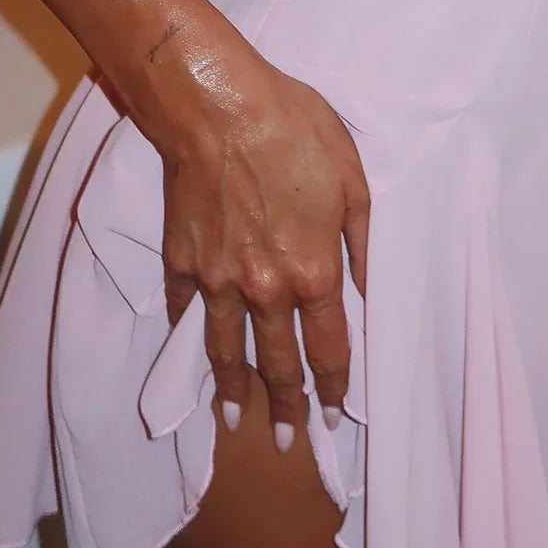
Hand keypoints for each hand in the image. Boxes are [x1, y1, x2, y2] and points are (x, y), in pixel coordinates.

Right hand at [134, 9, 369, 450]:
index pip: (328, 348)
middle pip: (276, 363)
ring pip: (225, 349)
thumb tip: (366, 290)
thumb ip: (361, 241)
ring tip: (233, 419)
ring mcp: (216, 278)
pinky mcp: (180, 259)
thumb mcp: (352, 178)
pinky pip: (185, 307)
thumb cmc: (292, 129)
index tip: (333, 414)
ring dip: (231, 389)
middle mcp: (264, 289)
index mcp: (313, 272)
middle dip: (286, 406)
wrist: (214, 106)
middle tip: (289, 440)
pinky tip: (191, 346)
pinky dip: (189, 330)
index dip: (332, 387)